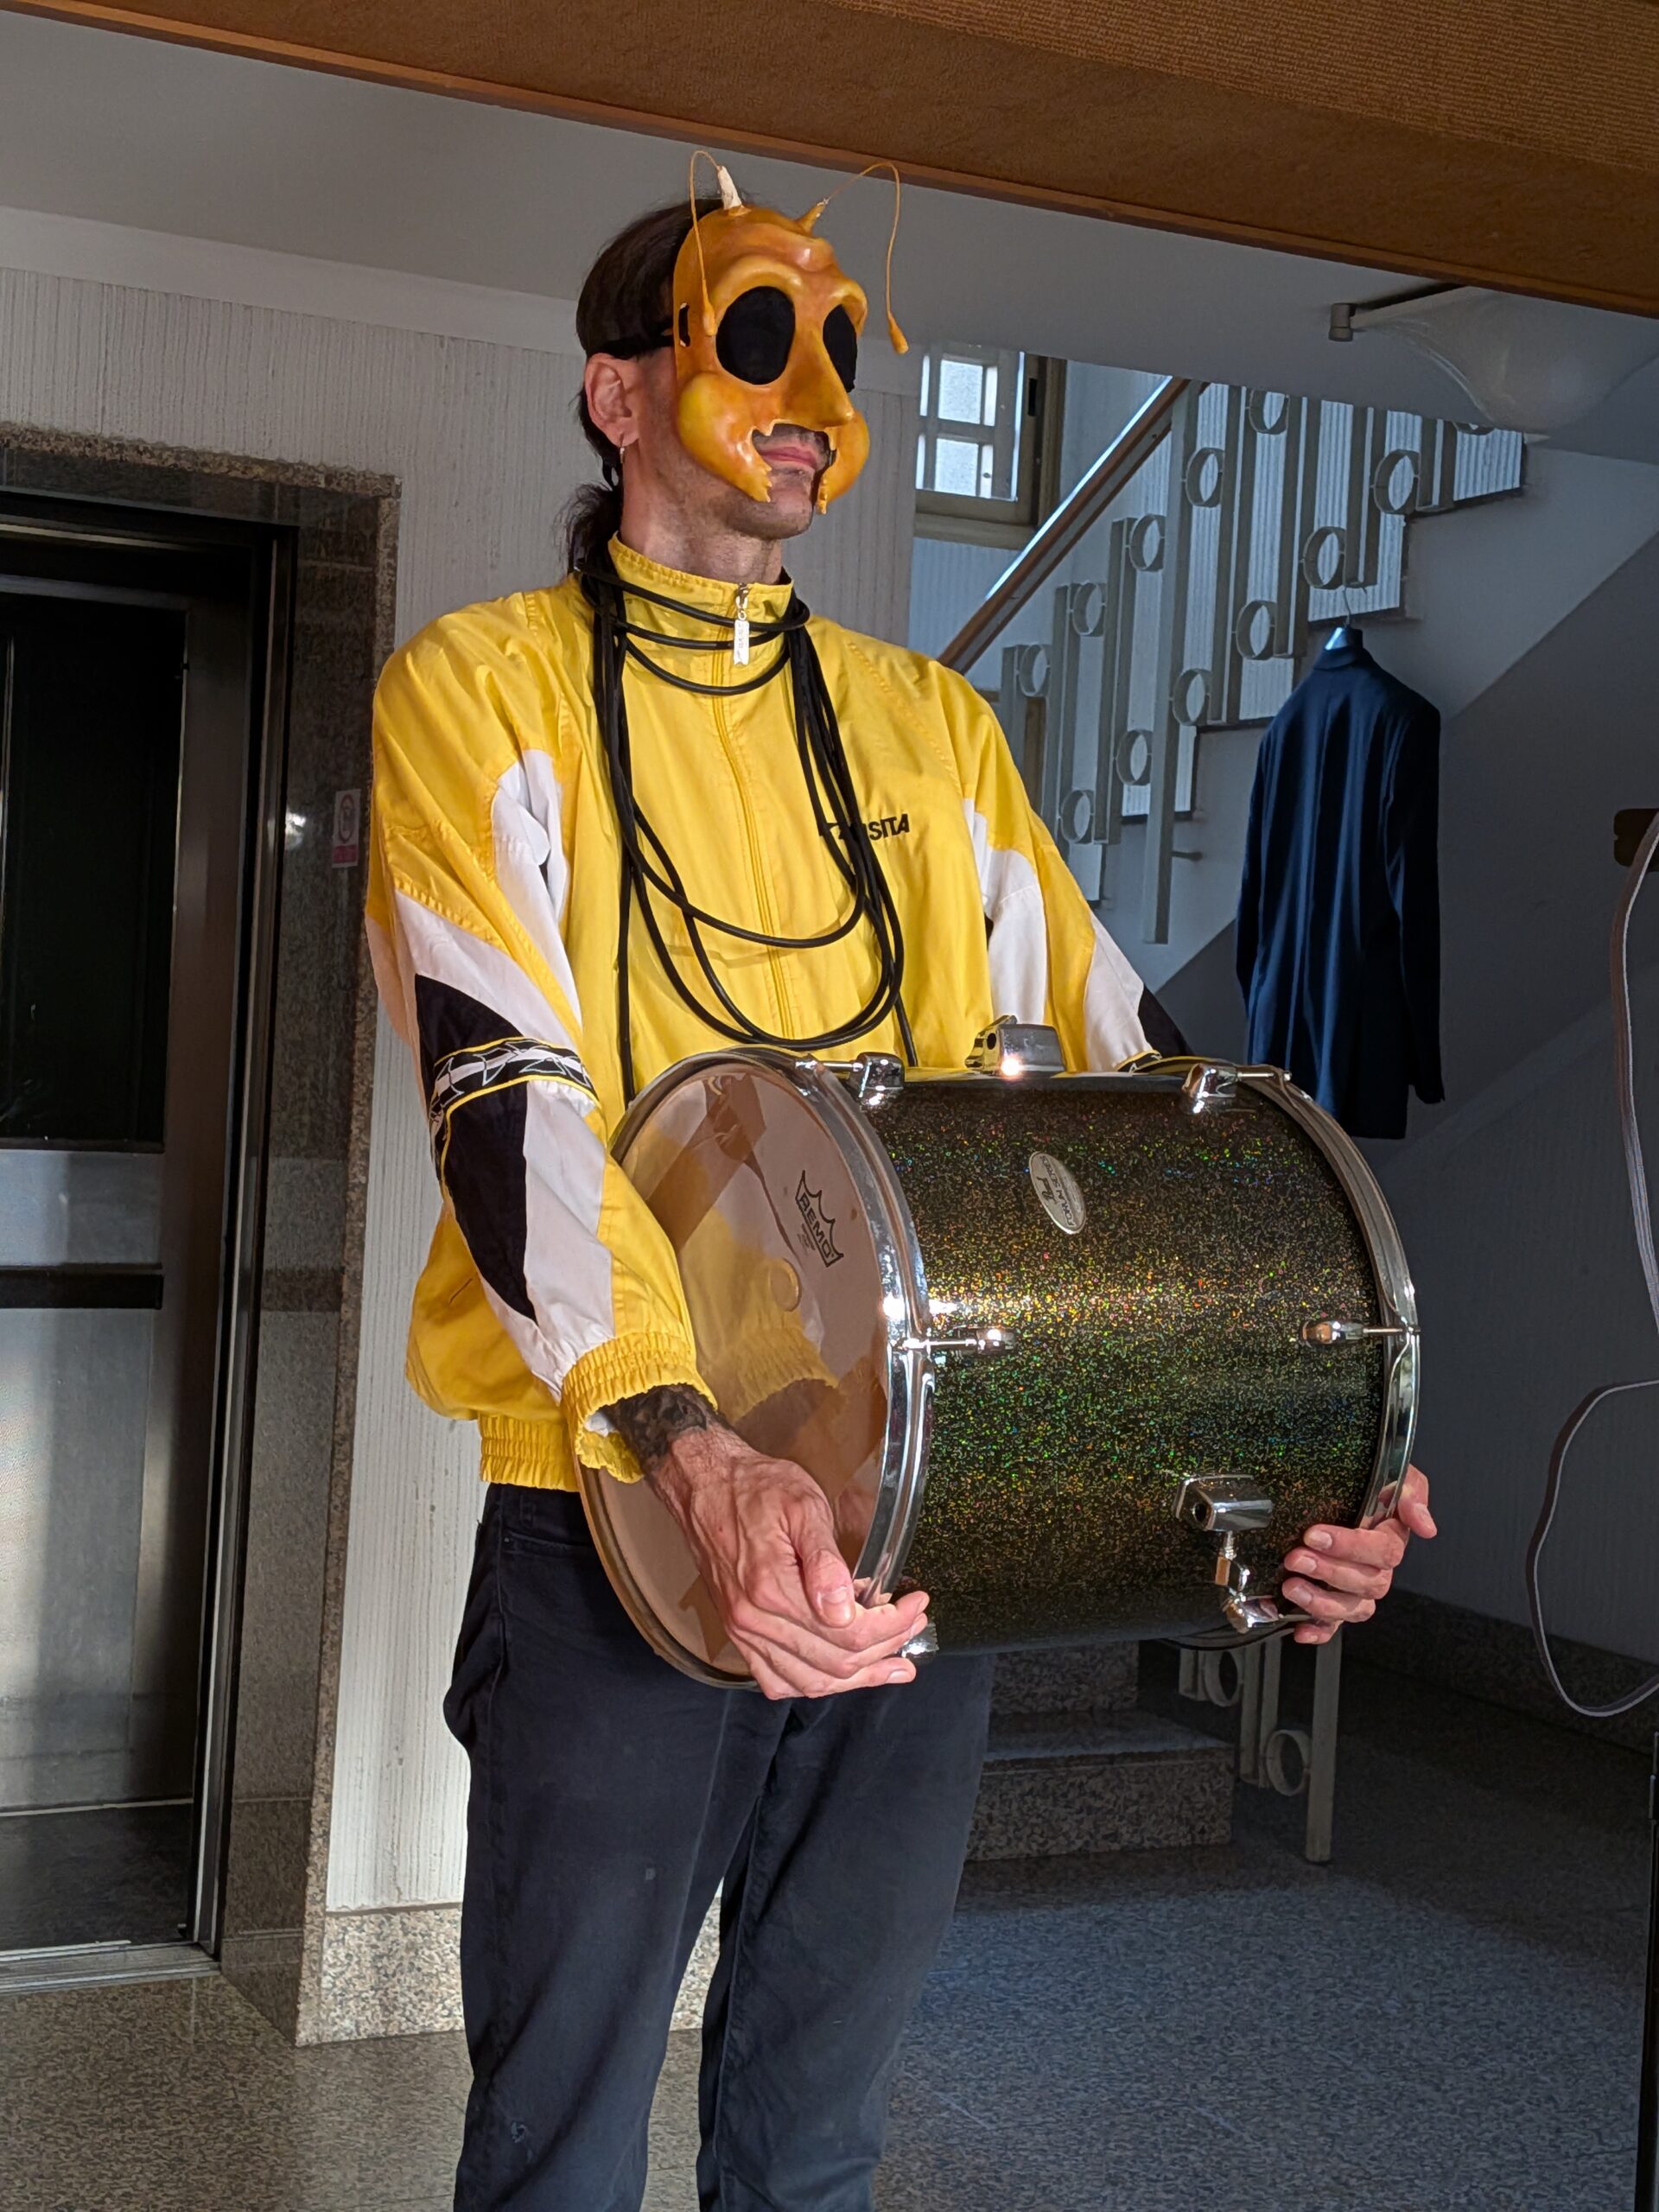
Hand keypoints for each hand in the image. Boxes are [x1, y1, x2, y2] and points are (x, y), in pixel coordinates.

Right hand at [646, 1423, 930, 1699]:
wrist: (705, 1485)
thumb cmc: (755, 1488)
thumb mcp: (802, 1505)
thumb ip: (825, 1560)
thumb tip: (844, 1609)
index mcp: (772, 1588)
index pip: (848, 1632)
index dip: (892, 1626)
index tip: (916, 1605)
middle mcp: (755, 1620)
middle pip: (835, 1662)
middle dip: (885, 1649)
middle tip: (913, 1628)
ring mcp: (744, 1631)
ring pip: (809, 1681)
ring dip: (857, 1678)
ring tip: (891, 1666)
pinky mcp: (738, 1632)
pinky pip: (776, 1680)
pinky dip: (812, 1685)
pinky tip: (837, 1676)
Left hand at [1280, 1464, 1435, 1645]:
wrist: (1345, 1489)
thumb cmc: (1372, 1485)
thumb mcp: (1396, 1476)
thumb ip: (1411, 1494)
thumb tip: (1426, 1526)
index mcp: (1391, 1540)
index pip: (1382, 1551)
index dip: (1349, 1546)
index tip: (1315, 1535)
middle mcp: (1376, 1570)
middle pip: (1365, 1582)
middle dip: (1328, 1571)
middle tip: (1296, 1557)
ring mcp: (1356, 1590)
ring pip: (1350, 1608)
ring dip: (1320, 1601)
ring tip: (1292, 1586)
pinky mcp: (1335, 1604)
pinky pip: (1333, 1626)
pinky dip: (1318, 1630)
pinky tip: (1301, 1629)